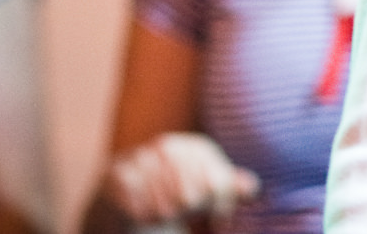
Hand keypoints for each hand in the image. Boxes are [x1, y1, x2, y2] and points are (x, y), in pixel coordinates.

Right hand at [104, 132, 258, 228]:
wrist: (121, 198)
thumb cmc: (172, 196)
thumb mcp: (204, 191)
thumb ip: (226, 187)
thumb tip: (251, 187)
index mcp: (196, 148)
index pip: (218, 185)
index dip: (222, 208)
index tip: (218, 221)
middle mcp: (168, 146)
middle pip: (192, 197)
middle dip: (193, 215)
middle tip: (189, 219)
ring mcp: (140, 159)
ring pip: (165, 207)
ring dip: (166, 218)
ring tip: (164, 215)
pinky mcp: (116, 176)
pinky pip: (139, 211)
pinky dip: (145, 219)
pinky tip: (145, 217)